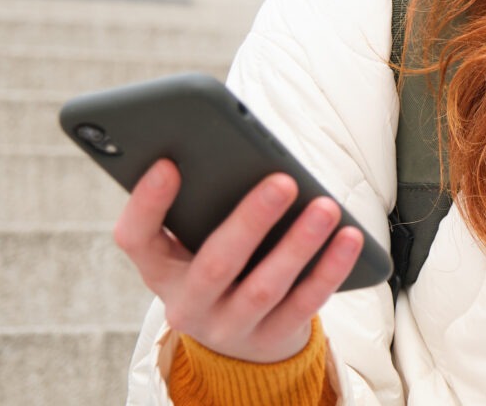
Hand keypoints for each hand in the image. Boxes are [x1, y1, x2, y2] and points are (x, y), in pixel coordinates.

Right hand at [113, 159, 364, 362]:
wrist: (240, 335)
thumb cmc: (217, 259)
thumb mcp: (195, 238)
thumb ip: (202, 201)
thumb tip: (238, 148)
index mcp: (159, 267)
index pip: (136, 238)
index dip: (147, 203)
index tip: (168, 163)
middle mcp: (187, 303)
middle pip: (214, 264)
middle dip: (251, 220)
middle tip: (283, 180)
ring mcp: (229, 327)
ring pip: (264, 287)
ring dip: (299, 244)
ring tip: (326, 206)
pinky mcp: (271, 338)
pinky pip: (305, 303)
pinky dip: (329, 268)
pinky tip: (349, 236)